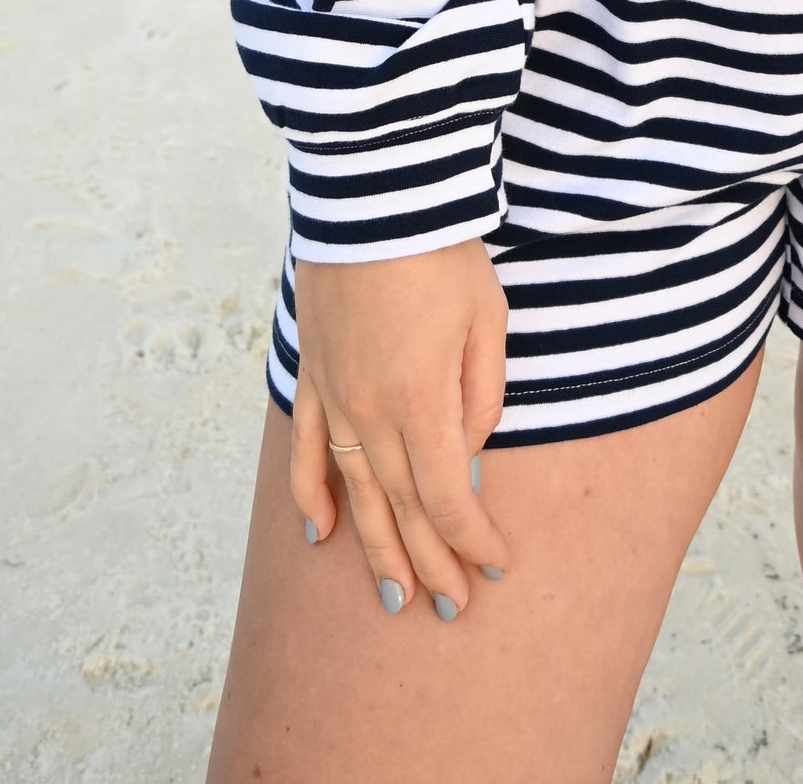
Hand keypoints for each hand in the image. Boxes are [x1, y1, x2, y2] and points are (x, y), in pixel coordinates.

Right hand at [291, 240, 511, 616]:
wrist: (373, 195)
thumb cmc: (441, 252)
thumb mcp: (486, 319)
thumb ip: (482, 394)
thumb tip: (472, 450)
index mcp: (420, 402)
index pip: (449, 495)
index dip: (472, 536)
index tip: (495, 561)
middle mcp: (369, 412)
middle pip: (402, 506)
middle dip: (430, 561)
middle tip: (451, 607)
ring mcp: (333, 396)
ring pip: (353, 492)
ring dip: (374, 547)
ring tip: (394, 596)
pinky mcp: (312, 374)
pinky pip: (306, 449)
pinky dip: (311, 495)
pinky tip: (320, 533)